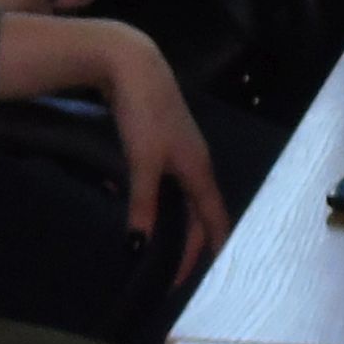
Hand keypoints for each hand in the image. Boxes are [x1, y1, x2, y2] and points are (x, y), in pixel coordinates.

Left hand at [88, 21, 231, 278]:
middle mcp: (194, 163)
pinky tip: (128, 200)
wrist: (132, 64)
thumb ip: (143, 204)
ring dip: (167, 221)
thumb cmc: (144, 113)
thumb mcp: (142, 162)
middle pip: (197, 212)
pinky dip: (150, 197)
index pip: (214, 220)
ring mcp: (178, 150)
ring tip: (154, 245)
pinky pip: (161, 180)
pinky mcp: (160, 139)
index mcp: (198, 171)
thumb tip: (141, 246)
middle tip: (169, 272)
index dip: (210, 250)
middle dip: (186, 244)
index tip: (203, 279)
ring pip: (178, 196)